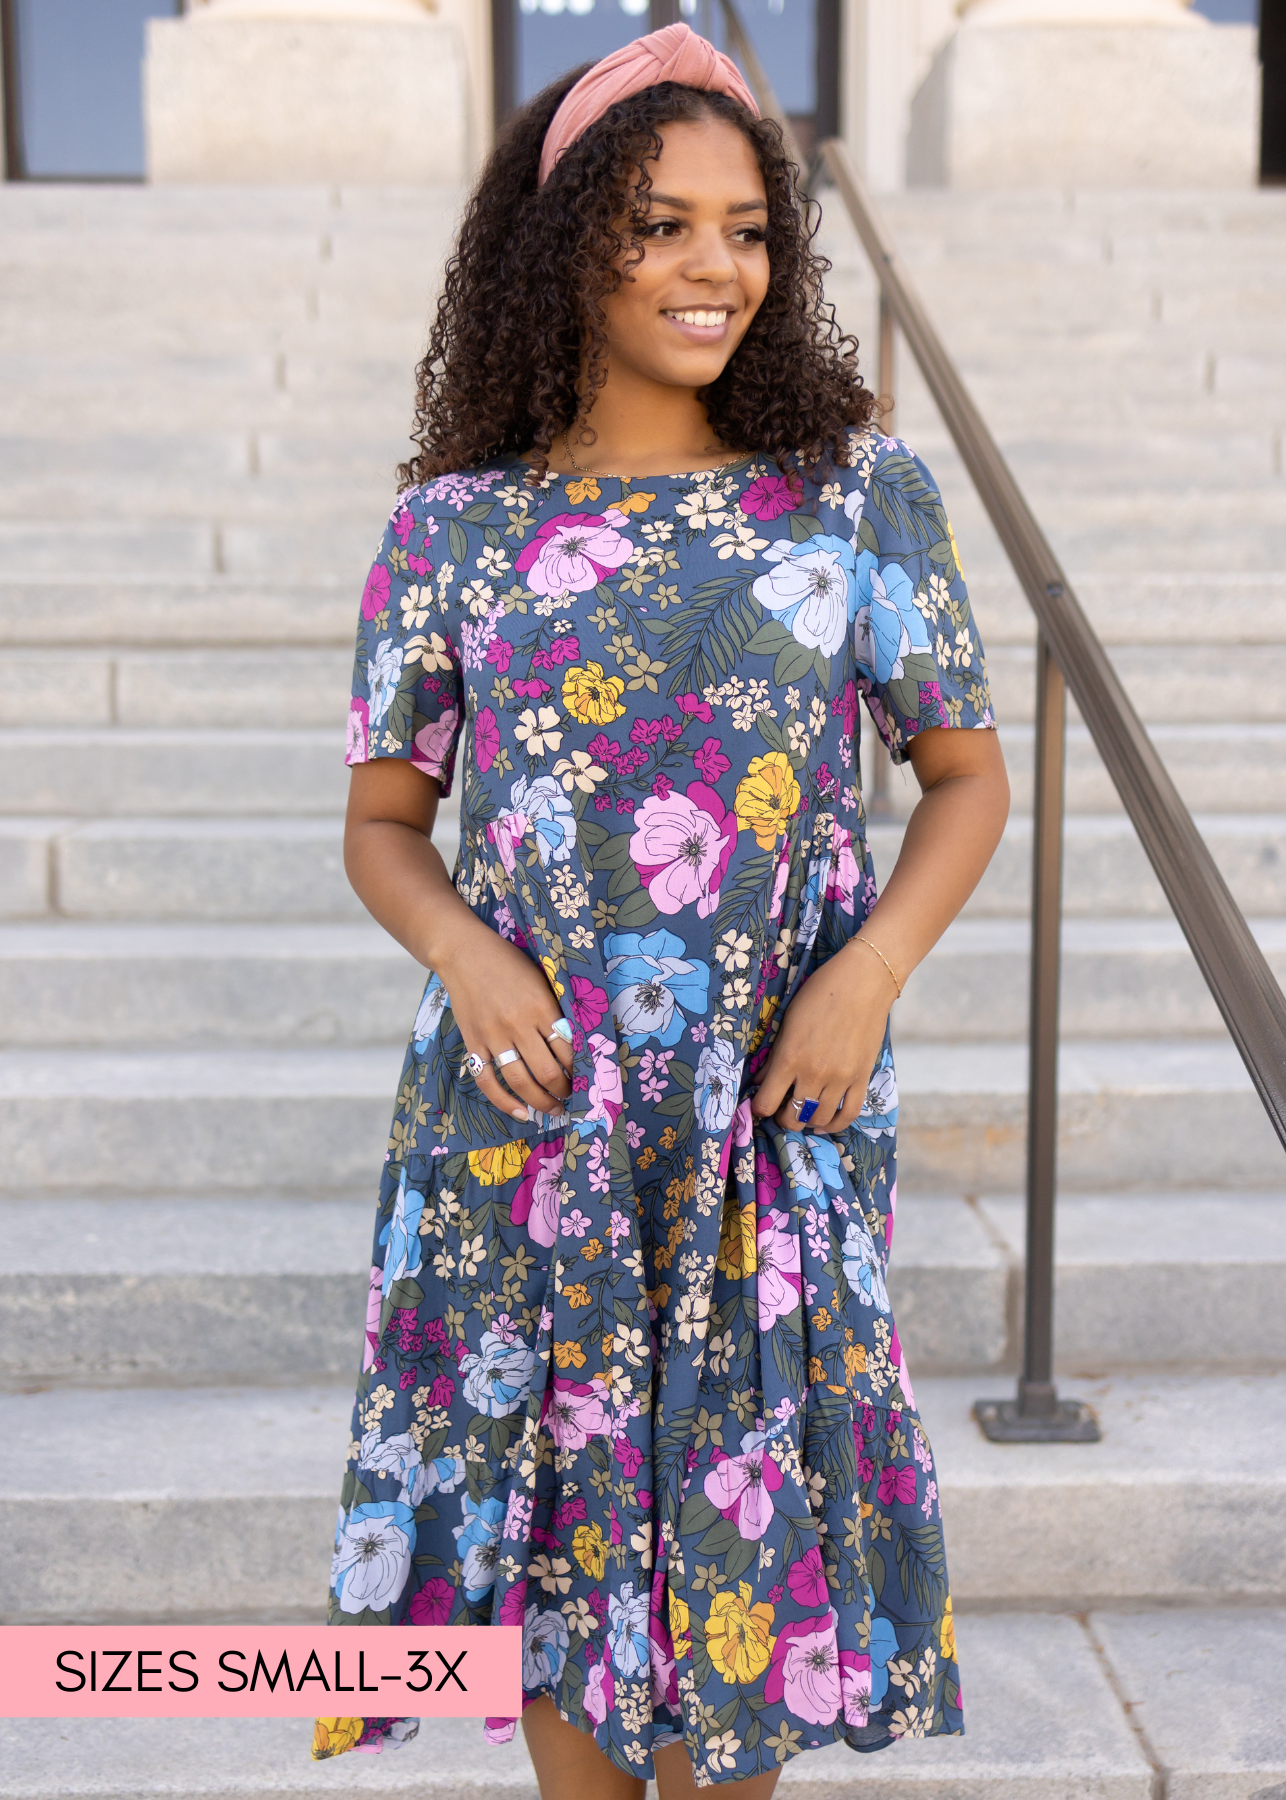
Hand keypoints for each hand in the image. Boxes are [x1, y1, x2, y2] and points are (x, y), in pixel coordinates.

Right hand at [435, 918, 573, 1121]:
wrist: (464, 953)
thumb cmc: (509, 964)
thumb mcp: (541, 979)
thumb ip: (556, 1010)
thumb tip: (577, 1044)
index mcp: (541, 1006)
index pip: (568, 1049)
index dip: (580, 1069)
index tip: (586, 1077)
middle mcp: (518, 1024)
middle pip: (547, 1072)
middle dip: (564, 1090)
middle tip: (571, 1096)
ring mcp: (493, 1036)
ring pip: (520, 1082)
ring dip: (540, 1102)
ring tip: (553, 1109)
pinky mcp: (473, 1043)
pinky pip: (487, 1081)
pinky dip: (504, 1102)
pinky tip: (520, 1112)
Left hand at [750, 940, 896, 1133]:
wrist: (863, 982)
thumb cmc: (820, 993)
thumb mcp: (788, 1021)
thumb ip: (774, 1055)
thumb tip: (760, 1080)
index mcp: (789, 1057)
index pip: (766, 1103)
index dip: (759, 1108)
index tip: (760, 1104)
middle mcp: (813, 1073)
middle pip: (792, 1118)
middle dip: (781, 1118)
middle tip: (781, 1108)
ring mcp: (840, 1078)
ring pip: (818, 1118)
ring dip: (806, 1120)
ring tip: (802, 1111)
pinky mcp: (862, 1078)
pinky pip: (848, 1114)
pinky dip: (835, 1123)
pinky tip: (824, 1121)